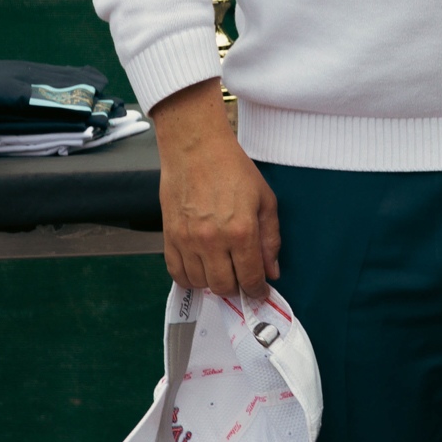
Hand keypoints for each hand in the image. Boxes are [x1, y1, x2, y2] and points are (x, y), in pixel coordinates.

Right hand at [152, 79, 279, 302]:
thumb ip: (270, 239)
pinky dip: (190, 278)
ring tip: (223, 269)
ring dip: (214, 283)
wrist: (196, 150)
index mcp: (241, 231)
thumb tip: (272, 270)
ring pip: (200, 283)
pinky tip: (202, 268)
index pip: (250, 278)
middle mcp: (212, 240)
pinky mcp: (169, 238)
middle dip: (237, 289)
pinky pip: (177, 273)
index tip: (260, 291)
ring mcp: (187, 241)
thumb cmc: (233, 169)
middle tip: (242, 279)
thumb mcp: (265, 200)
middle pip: (224, 287)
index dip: (257, 290)